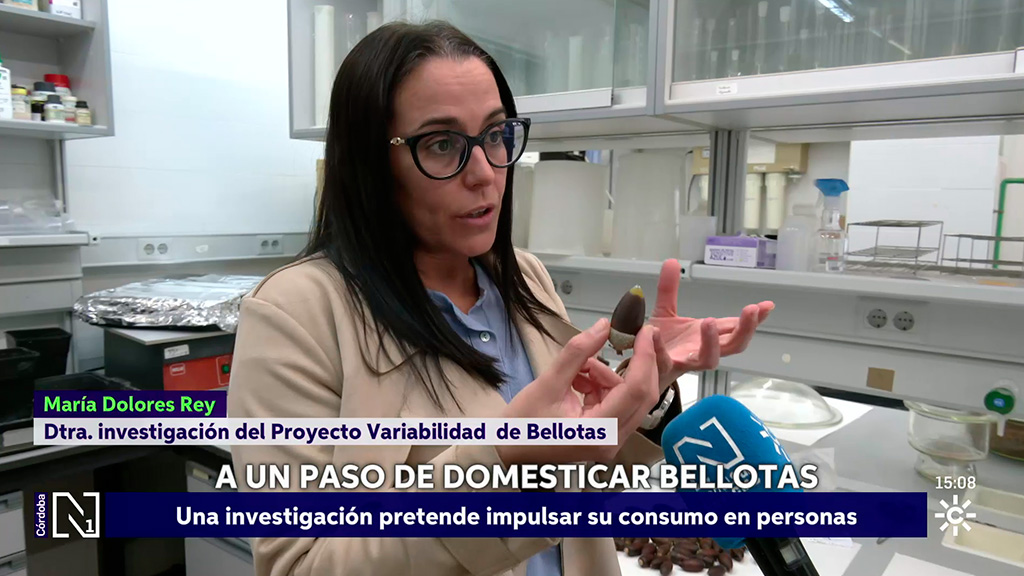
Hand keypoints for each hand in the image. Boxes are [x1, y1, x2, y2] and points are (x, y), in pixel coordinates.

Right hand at [497, 319, 659, 465]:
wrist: (508, 451)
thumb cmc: (523, 424)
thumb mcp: (548, 382)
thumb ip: (578, 352)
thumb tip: (603, 326)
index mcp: (599, 432)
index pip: (636, 389)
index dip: (643, 357)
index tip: (644, 332)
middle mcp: (612, 441)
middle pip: (642, 395)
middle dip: (637, 363)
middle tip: (632, 335)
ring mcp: (611, 441)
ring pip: (629, 397)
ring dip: (610, 376)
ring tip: (579, 370)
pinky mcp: (606, 436)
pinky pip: (616, 403)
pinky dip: (603, 386)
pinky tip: (579, 380)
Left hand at [649, 259, 773, 390]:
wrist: (641, 369)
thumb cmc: (661, 344)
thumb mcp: (665, 311)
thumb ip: (669, 288)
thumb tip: (672, 261)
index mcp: (707, 336)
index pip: (735, 326)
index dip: (753, 318)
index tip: (767, 305)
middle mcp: (702, 350)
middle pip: (733, 345)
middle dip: (745, 329)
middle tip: (752, 310)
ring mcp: (686, 361)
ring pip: (709, 359)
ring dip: (712, 342)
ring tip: (710, 322)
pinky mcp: (665, 368)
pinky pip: (665, 359)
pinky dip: (660, 346)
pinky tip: (655, 330)